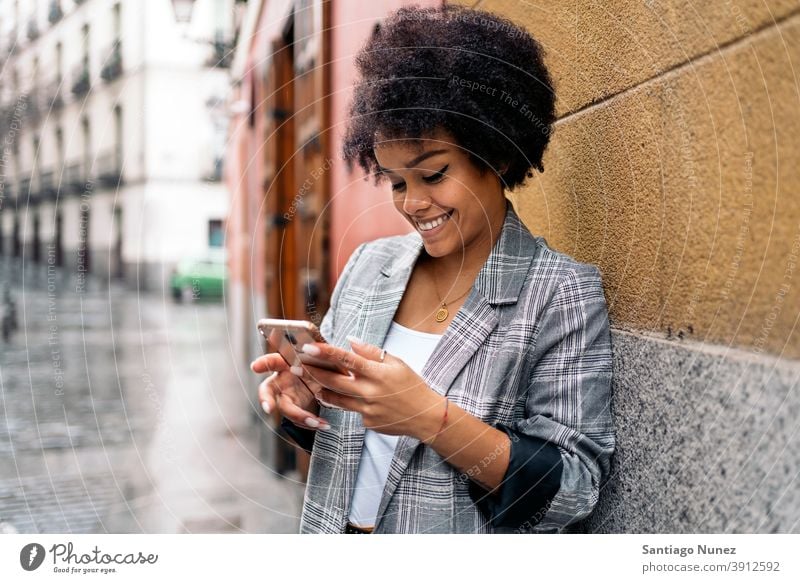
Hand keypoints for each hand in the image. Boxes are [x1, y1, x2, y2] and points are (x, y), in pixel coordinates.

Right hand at [251, 352, 330, 430]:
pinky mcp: (296, 408)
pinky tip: (324, 424)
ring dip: (300, 417)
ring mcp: (286, 396)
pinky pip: (298, 419)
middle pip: (267, 391)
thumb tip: (313, 334)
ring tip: (316, 422)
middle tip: (268, 408)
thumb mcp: (321, 354)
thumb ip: (315, 345)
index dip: (263, 363)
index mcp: (285, 363)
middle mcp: (281, 380)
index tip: (255, 366)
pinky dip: (311, 422)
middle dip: (266, 400)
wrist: (332, 378)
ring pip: (286, 409)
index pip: (272, 361)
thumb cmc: (322, 361)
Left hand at [292, 336, 443, 439]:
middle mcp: (369, 392)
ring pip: (337, 400)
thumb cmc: (412, 386)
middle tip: (298, 365)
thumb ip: (371, 353)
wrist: (425, 416)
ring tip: (313, 382)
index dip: (326, 353)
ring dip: (323, 390)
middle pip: (334, 382)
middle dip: (314, 373)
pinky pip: (352, 412)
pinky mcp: (367, 423)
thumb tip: (351, 342)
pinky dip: (349, 404)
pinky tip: (353, 399)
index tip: (309, 348)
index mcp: (377, 374)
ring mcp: (367, 410)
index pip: (347, 360)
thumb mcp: (396, 363)